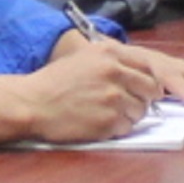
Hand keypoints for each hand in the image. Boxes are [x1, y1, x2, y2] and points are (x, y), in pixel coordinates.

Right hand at [18, 29, 170, 141]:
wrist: (33, 104)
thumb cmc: (55, 82)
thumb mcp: (84, 57)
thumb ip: (113, 60)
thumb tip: (139, 72)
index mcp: (110, 54)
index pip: (148, 67)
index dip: (148, 80)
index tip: (143, 88)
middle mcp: (115, 73)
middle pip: (151, 90)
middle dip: (142, 98)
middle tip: (127, 103)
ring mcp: (113, 98)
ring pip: (141, 111)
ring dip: (129, 115)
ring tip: (107, 113)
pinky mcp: (108, 121)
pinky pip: (127, 128)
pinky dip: (117, 128)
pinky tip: (99, 122)